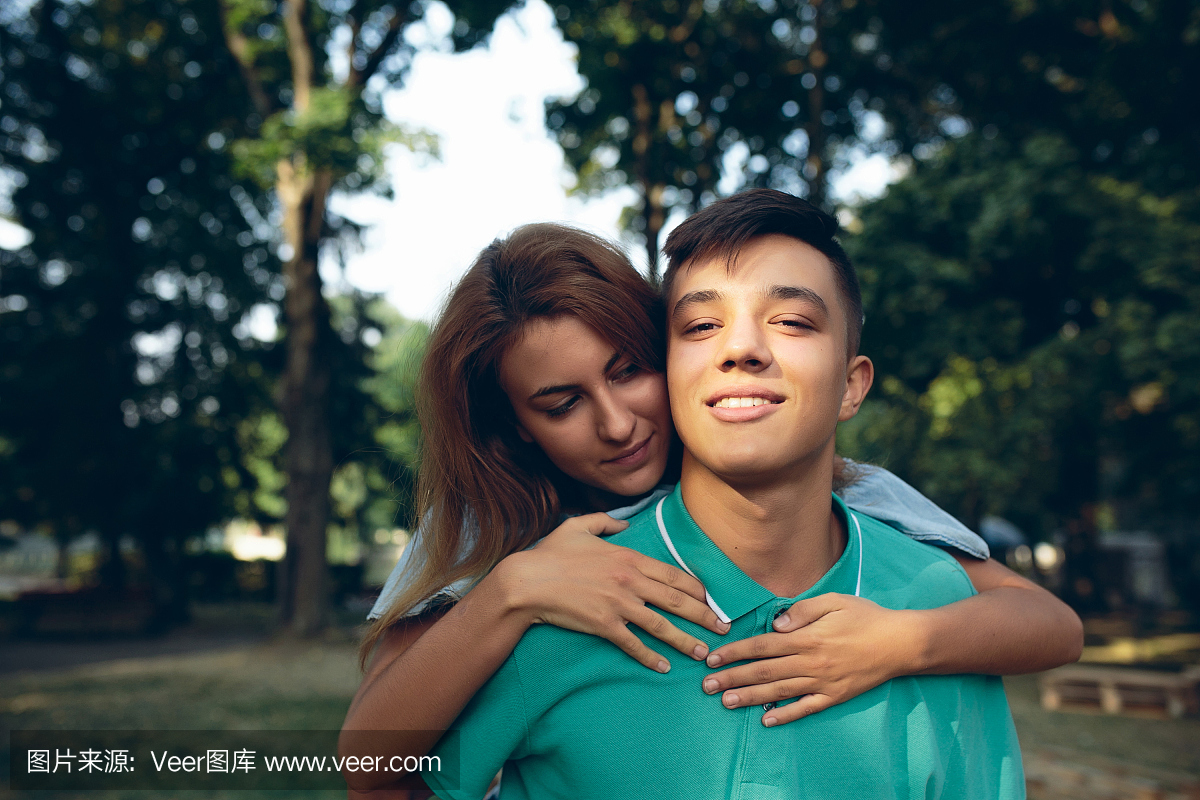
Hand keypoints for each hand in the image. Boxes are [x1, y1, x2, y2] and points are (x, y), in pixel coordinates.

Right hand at [499, 512, 730, 671]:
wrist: (527, 582)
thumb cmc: (550, 554)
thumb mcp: (578, 526)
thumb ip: (605, 521)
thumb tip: (623, 523)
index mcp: (628, 558)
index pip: (673, 575)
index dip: (697, 589)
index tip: (712, 599)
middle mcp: (630, 581)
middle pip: (677, 601)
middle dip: (704, 616)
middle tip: (723, 628)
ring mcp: (618, 604)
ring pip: (662, 625)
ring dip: (686, 640)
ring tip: (703, 652)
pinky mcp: (604, 625)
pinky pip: (633, 643)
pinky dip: (650, 657)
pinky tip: (663, 667)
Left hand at [700, 593, 918, 725]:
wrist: (901, 643)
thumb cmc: (866, 616)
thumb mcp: (834, 601)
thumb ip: (802, 610)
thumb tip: (775, 623)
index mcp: (807, 637)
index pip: (762, 646)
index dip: (736, 652)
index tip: (714, 658)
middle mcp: (811, 663)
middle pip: (764, 672)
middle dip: (733, 678)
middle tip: (707, 686)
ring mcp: (823, 682)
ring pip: (779, 692)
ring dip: (750, 697)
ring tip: (726, 702)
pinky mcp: (835, 696)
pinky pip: (806, 708)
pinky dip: (786, 715)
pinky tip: (767, 720)